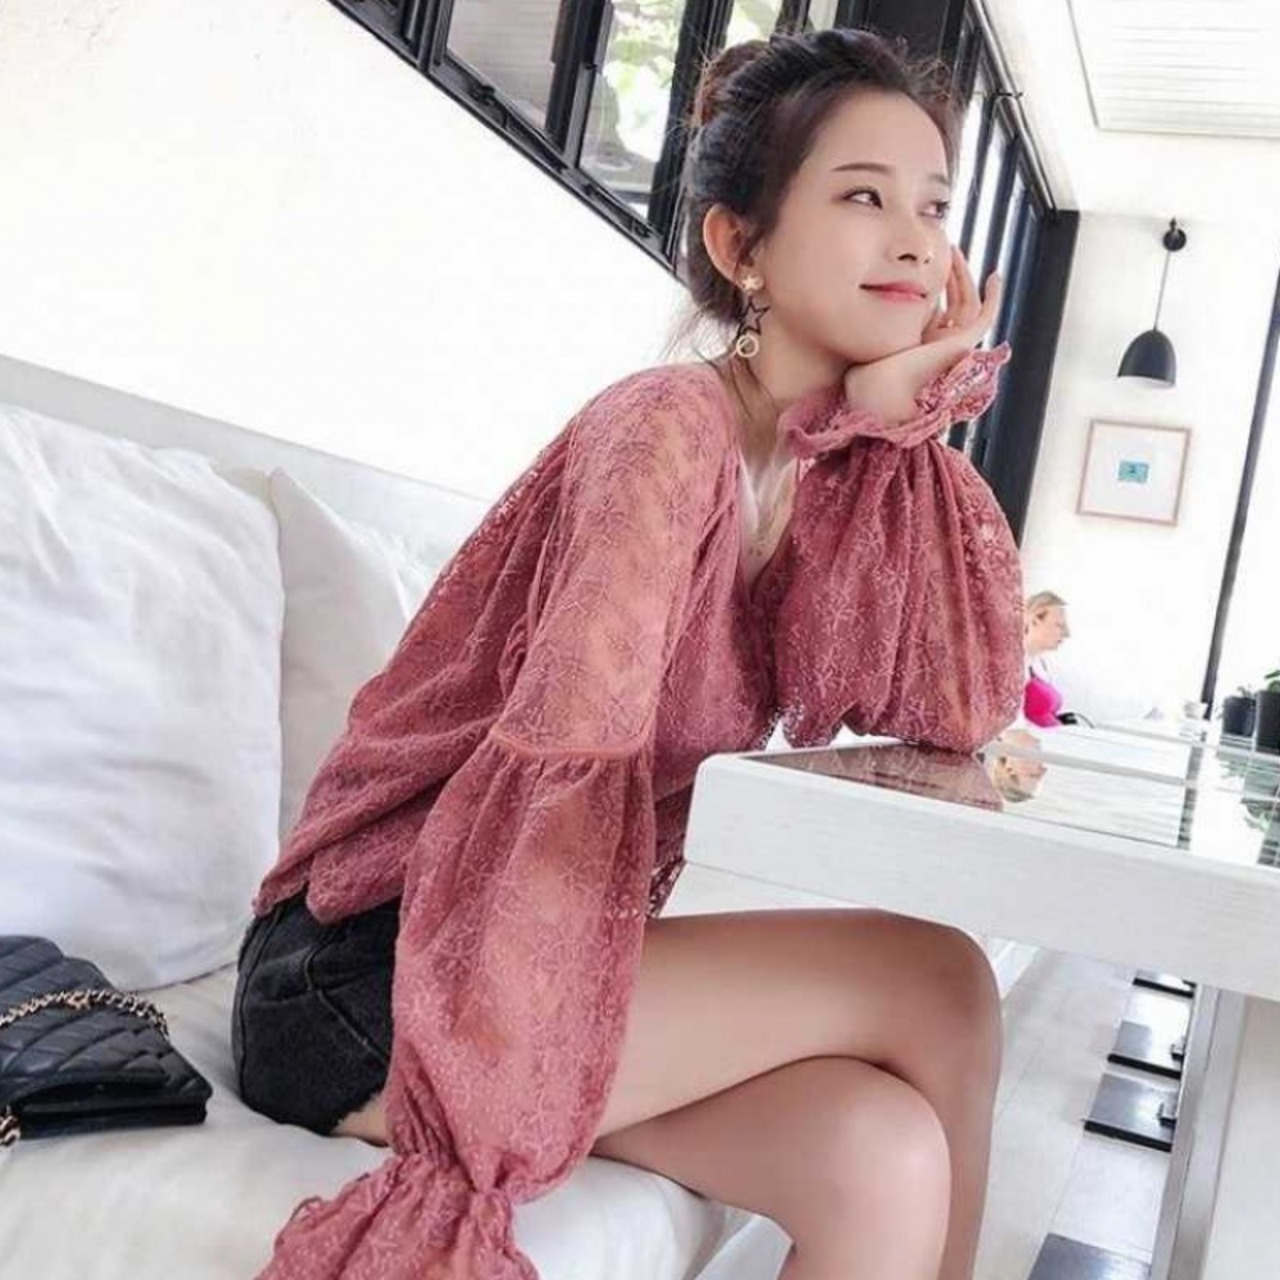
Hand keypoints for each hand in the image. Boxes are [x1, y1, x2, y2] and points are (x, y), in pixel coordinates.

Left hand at [843, 245, 1002, 425]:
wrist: (878, 384)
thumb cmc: (868, 365)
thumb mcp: (877, 332)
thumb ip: (884, 315)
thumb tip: (876, 284)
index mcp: (922, 344)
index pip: (937, 309)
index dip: (936, 284)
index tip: (927, 263)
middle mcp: (940, 345)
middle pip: (955, 303)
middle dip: (952, 275)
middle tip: (946, 249)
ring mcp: (953, 345)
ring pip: (969, 304)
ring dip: (965, 277)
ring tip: (954, 251)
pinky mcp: (963, 344)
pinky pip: (985, 317)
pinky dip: (993, 297)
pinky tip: (993, 276)